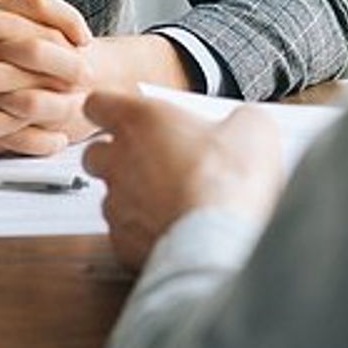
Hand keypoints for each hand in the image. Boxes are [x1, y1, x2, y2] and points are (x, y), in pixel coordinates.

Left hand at [81, 91, 285, 271]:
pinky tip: (174, 232)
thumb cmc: (230, 179)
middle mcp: (117, 161)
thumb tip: (242, 125)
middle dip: (117, 157)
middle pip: (95, 153)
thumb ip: (234, 119)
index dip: (110, 110)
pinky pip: (124, 234)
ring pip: (111, 197)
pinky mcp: (123, 244)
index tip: (126, 116)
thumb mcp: (252, 127)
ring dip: (134, 198)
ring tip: (172, 203)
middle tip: (155, 162)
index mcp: (139, 121)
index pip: (98, 104)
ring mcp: (117, 205)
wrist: (223, 241)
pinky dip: (143, 233)